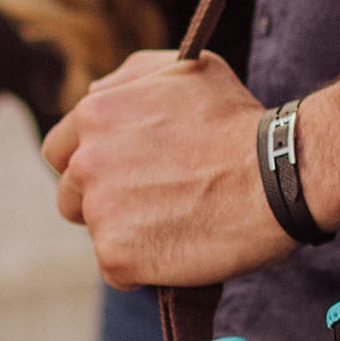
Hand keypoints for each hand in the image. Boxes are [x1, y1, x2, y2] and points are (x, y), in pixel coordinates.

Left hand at [43, 50, 292, 287]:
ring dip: (127, 232)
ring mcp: (100, 210)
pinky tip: (180, 248)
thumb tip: (94, 92)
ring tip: (176, 222)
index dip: (91, 163)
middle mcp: (87, 162)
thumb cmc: (239, 120)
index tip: (122, 173)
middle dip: (103, 200)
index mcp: (95, 114)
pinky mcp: (118, 255)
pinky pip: (117, 269)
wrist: (279, 175)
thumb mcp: (184, 70)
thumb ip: (129, 78)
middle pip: (70, 196)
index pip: (60, 151)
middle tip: (153, 202)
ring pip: (97, 232)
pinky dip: (144, 267)